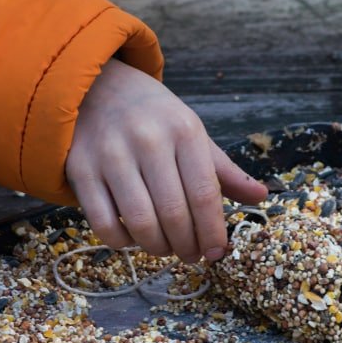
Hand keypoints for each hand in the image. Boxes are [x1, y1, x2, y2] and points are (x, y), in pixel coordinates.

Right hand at [65, 59, 266, 261]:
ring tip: (166, 249)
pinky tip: (133, 238)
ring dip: (158, 248)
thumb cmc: (152, 117)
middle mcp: (148, 141)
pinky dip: (123, 242)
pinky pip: (104, 224)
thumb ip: (224, 169)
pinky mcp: (80, 170)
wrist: (95, 87)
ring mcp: (110, 156)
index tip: (217, 252)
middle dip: (188, 245)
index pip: (205, 195)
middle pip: (174, 214)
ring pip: (140, 223)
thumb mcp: (191, 132)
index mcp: (184, 130)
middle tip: (192, 255)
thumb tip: (261, 196)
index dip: (213, 232)